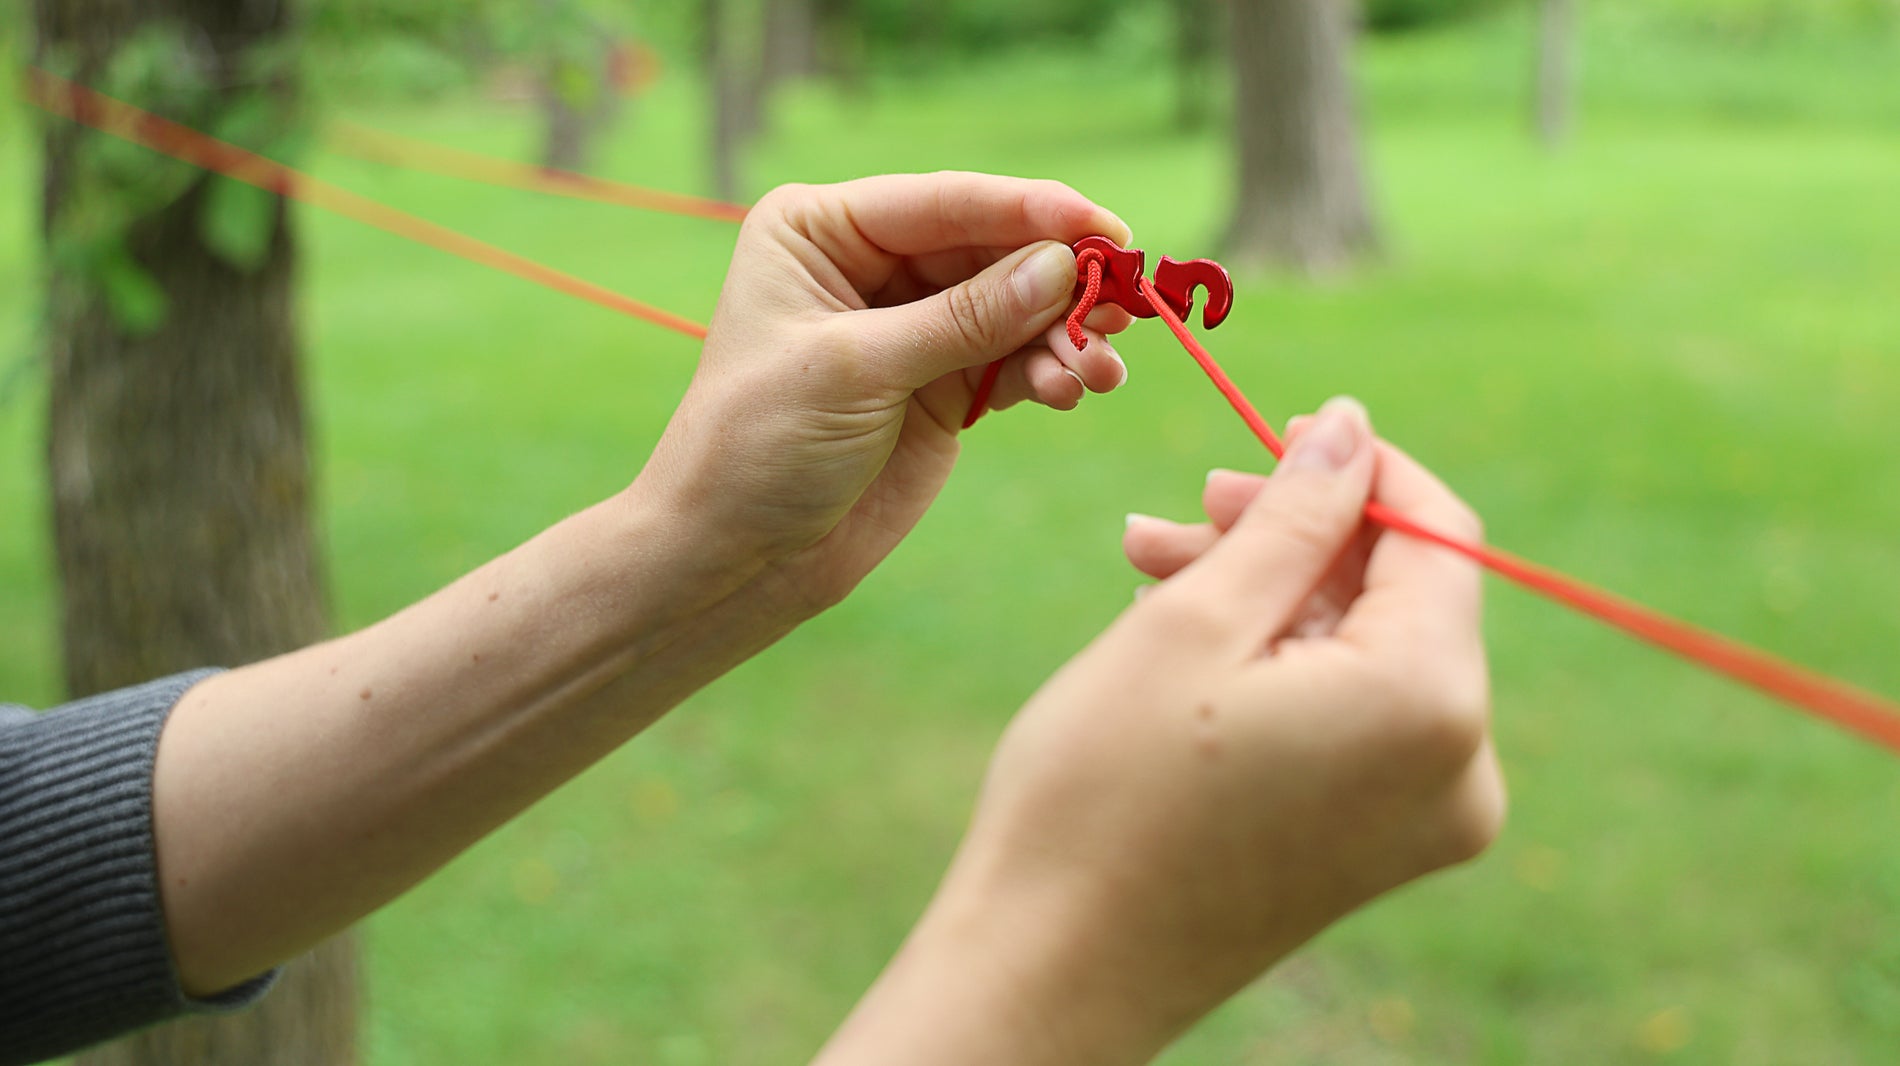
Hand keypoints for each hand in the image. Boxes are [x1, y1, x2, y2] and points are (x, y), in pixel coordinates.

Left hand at [635, 173, 1132, 614]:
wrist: (738, 556)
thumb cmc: (760, 446)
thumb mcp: (857, 370)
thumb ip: (964, 318)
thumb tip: (1062, 267)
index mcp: (820, 229)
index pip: (942, 202)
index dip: (1028, 211)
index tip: (1104, 228)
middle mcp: (869, 265)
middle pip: (991, 249)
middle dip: (1059, 279)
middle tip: (1123, 306)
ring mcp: (910, 327)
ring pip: (1014, 306)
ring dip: (1065, 334)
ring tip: (1097, 371)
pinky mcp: (941, 387)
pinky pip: (1014, 361)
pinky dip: (1051, 372)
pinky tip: (1073, 388)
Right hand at [816, 398, 1503, 1064]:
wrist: (1053, 970)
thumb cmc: (1102, 794)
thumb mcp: (1194, 621)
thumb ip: (1292, 514)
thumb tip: (1350, 426)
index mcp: (1429, 704)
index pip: (1438, 533)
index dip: (1357, 469)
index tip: (1264, 439)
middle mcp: (1461, 769)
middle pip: (1400, 592)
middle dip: (1290, 537)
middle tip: (1179, 514)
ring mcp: (1425, 820)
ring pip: (1365, 649)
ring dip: (1269, 596)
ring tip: (1150, 570)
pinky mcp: (1379, 847)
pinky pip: (1352, 714)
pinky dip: (1281, 664)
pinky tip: (1185, 639)